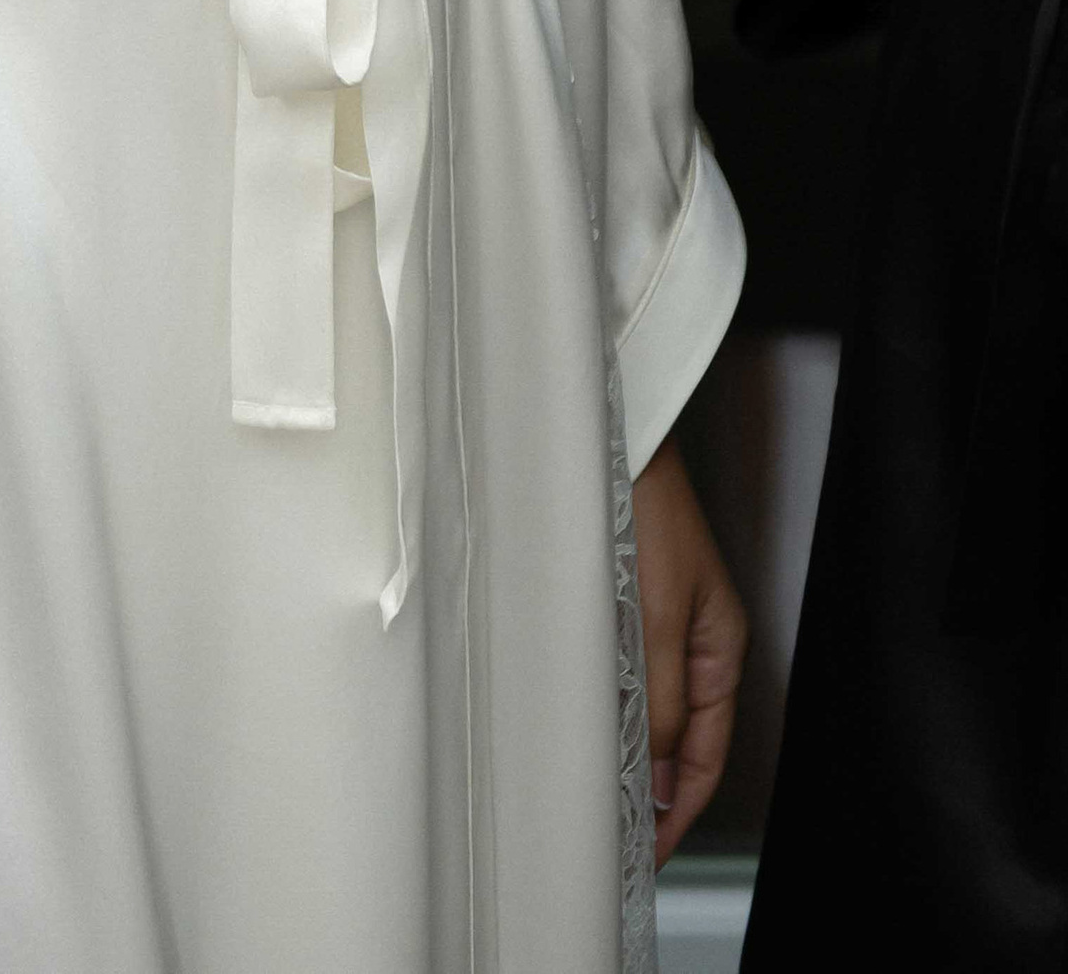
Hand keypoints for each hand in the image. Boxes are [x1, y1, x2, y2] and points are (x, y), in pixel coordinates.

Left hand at [632, 441, 744, 864]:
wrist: (612, 440)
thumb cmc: (644, 508)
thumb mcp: (657, 617)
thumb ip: (662, 701)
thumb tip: (665, 783)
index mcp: (719, 650)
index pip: (707, 757)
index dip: (679, 812)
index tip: (647, 854)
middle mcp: (694, 643)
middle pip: (681, 740)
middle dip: (652, 792)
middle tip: (611, 836)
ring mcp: (661, 625)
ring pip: (648, 710)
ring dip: (625, 752)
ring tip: (590, 794)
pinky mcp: (627, 606)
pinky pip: (623, 677)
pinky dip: (605, 709)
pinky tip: (576, 726)